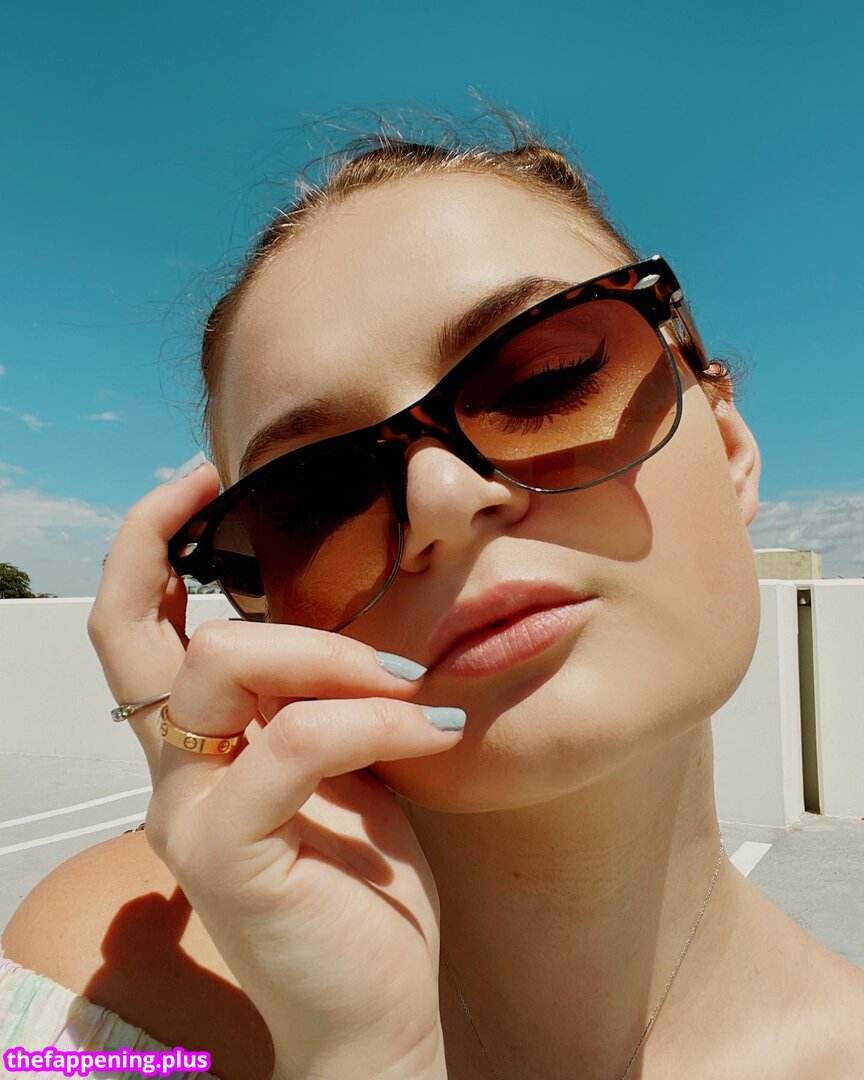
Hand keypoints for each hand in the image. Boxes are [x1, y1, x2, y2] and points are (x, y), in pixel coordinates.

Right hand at [87, 464, 458, 1079]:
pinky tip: (432, 726)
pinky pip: (295, 740)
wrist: (380, 1005)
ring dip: (330, 652)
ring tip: (411, 681)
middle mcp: (169, 772)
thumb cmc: (367, 881)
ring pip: (224, 665)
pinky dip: (370, 716)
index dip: (146, 542)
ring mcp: (189, 812)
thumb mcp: (345, 760)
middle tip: (304, 563)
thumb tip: (347, 609)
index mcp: (199, 745)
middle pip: (135, 630)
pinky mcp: (228, 854)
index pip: (133, 627)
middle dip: (199, 558)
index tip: (201, 477)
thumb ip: (319, 693)